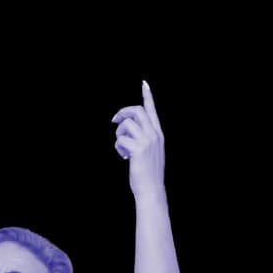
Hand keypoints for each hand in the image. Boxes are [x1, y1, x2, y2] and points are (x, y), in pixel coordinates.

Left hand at [111, 80, 164, 199]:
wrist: (151, 189)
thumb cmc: (147, 172)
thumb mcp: (148, 151)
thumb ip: (141, 139)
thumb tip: (125, 131)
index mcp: (158, 133)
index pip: (152, 110)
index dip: (147, 96)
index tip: (144, 84)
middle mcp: (155, 134)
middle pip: (137, 111)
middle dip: (123, 112)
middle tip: (114, 120)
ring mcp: (147, 141)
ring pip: (127, 124)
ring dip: (119, 134)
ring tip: (122, 147)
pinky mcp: (138, 149)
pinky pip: (121, 140)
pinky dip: (118, 147)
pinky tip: (123, 156)